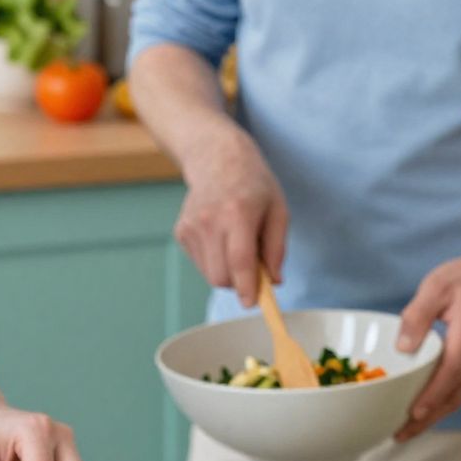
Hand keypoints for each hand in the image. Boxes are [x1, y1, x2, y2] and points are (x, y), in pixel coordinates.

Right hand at [173, 126, 287, 306]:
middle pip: (221, 276)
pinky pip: (201, 263)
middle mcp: (209, 220)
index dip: (247, 287)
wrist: (217, 157)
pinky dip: (215, 260)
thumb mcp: (278, 210)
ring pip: (210, 274)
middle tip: (255, 267)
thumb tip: (274, 281)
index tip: (253, 303)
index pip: (240, 261)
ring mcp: (191, 226)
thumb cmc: (254, 184)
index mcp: (237, 213)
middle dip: (240, 282)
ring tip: (237, 243)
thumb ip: (277, 248)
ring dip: (228, 271)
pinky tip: (221, 236)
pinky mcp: (181, 232)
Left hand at [394, 245, 460, 441]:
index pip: (452, 372)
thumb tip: (403, 348)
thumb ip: (418, 315)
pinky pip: (460, 389)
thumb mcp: (436, 285)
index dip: (433, 396)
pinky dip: (441, 404)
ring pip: (458, 397)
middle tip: (399, 435)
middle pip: (455, 396)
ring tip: (404, 431)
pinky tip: (421, 411)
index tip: (413, 413)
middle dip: (428, 419)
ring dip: (433, 417)